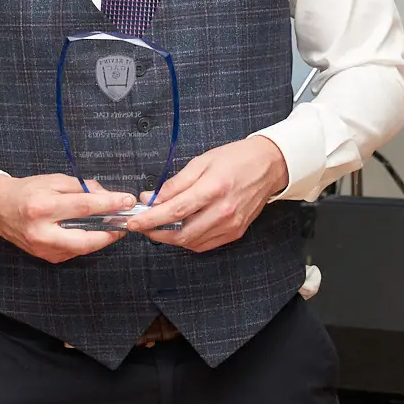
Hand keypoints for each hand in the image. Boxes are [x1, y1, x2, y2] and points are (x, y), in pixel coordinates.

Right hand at [0, 173, 137, 263]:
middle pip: (86, 239)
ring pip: (82, 248)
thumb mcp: (53, 181)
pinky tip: (94, 232)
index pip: (84, 207)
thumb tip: (106, 195)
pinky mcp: (46, 257)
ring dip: (101, 238)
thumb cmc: (26, 191)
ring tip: (113, 226)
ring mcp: (43, 248)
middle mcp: (42, 232)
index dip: (109, 204)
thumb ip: (81, 187)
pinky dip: (86, 242)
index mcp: (42, 207)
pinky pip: (73, 251)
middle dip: (110, 232)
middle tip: (125, 223)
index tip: (126, 200)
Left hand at [123, 136, 288, 252]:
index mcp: (213, 188)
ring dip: (170, 238)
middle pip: (181, 233)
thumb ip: (175, 183)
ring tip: (159, 225)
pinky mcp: (235, 232)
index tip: (134, 221)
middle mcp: (223, 210)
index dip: (150, 219)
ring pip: (191, 242)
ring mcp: (231, 224)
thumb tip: (152, 197)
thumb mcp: (202, 162)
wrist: (268, 166)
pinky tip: (180, 230)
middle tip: (142, 225)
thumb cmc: (236, 159)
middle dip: (156, 232)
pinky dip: (188, 241)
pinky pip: (204, 244)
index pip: (175, 210)